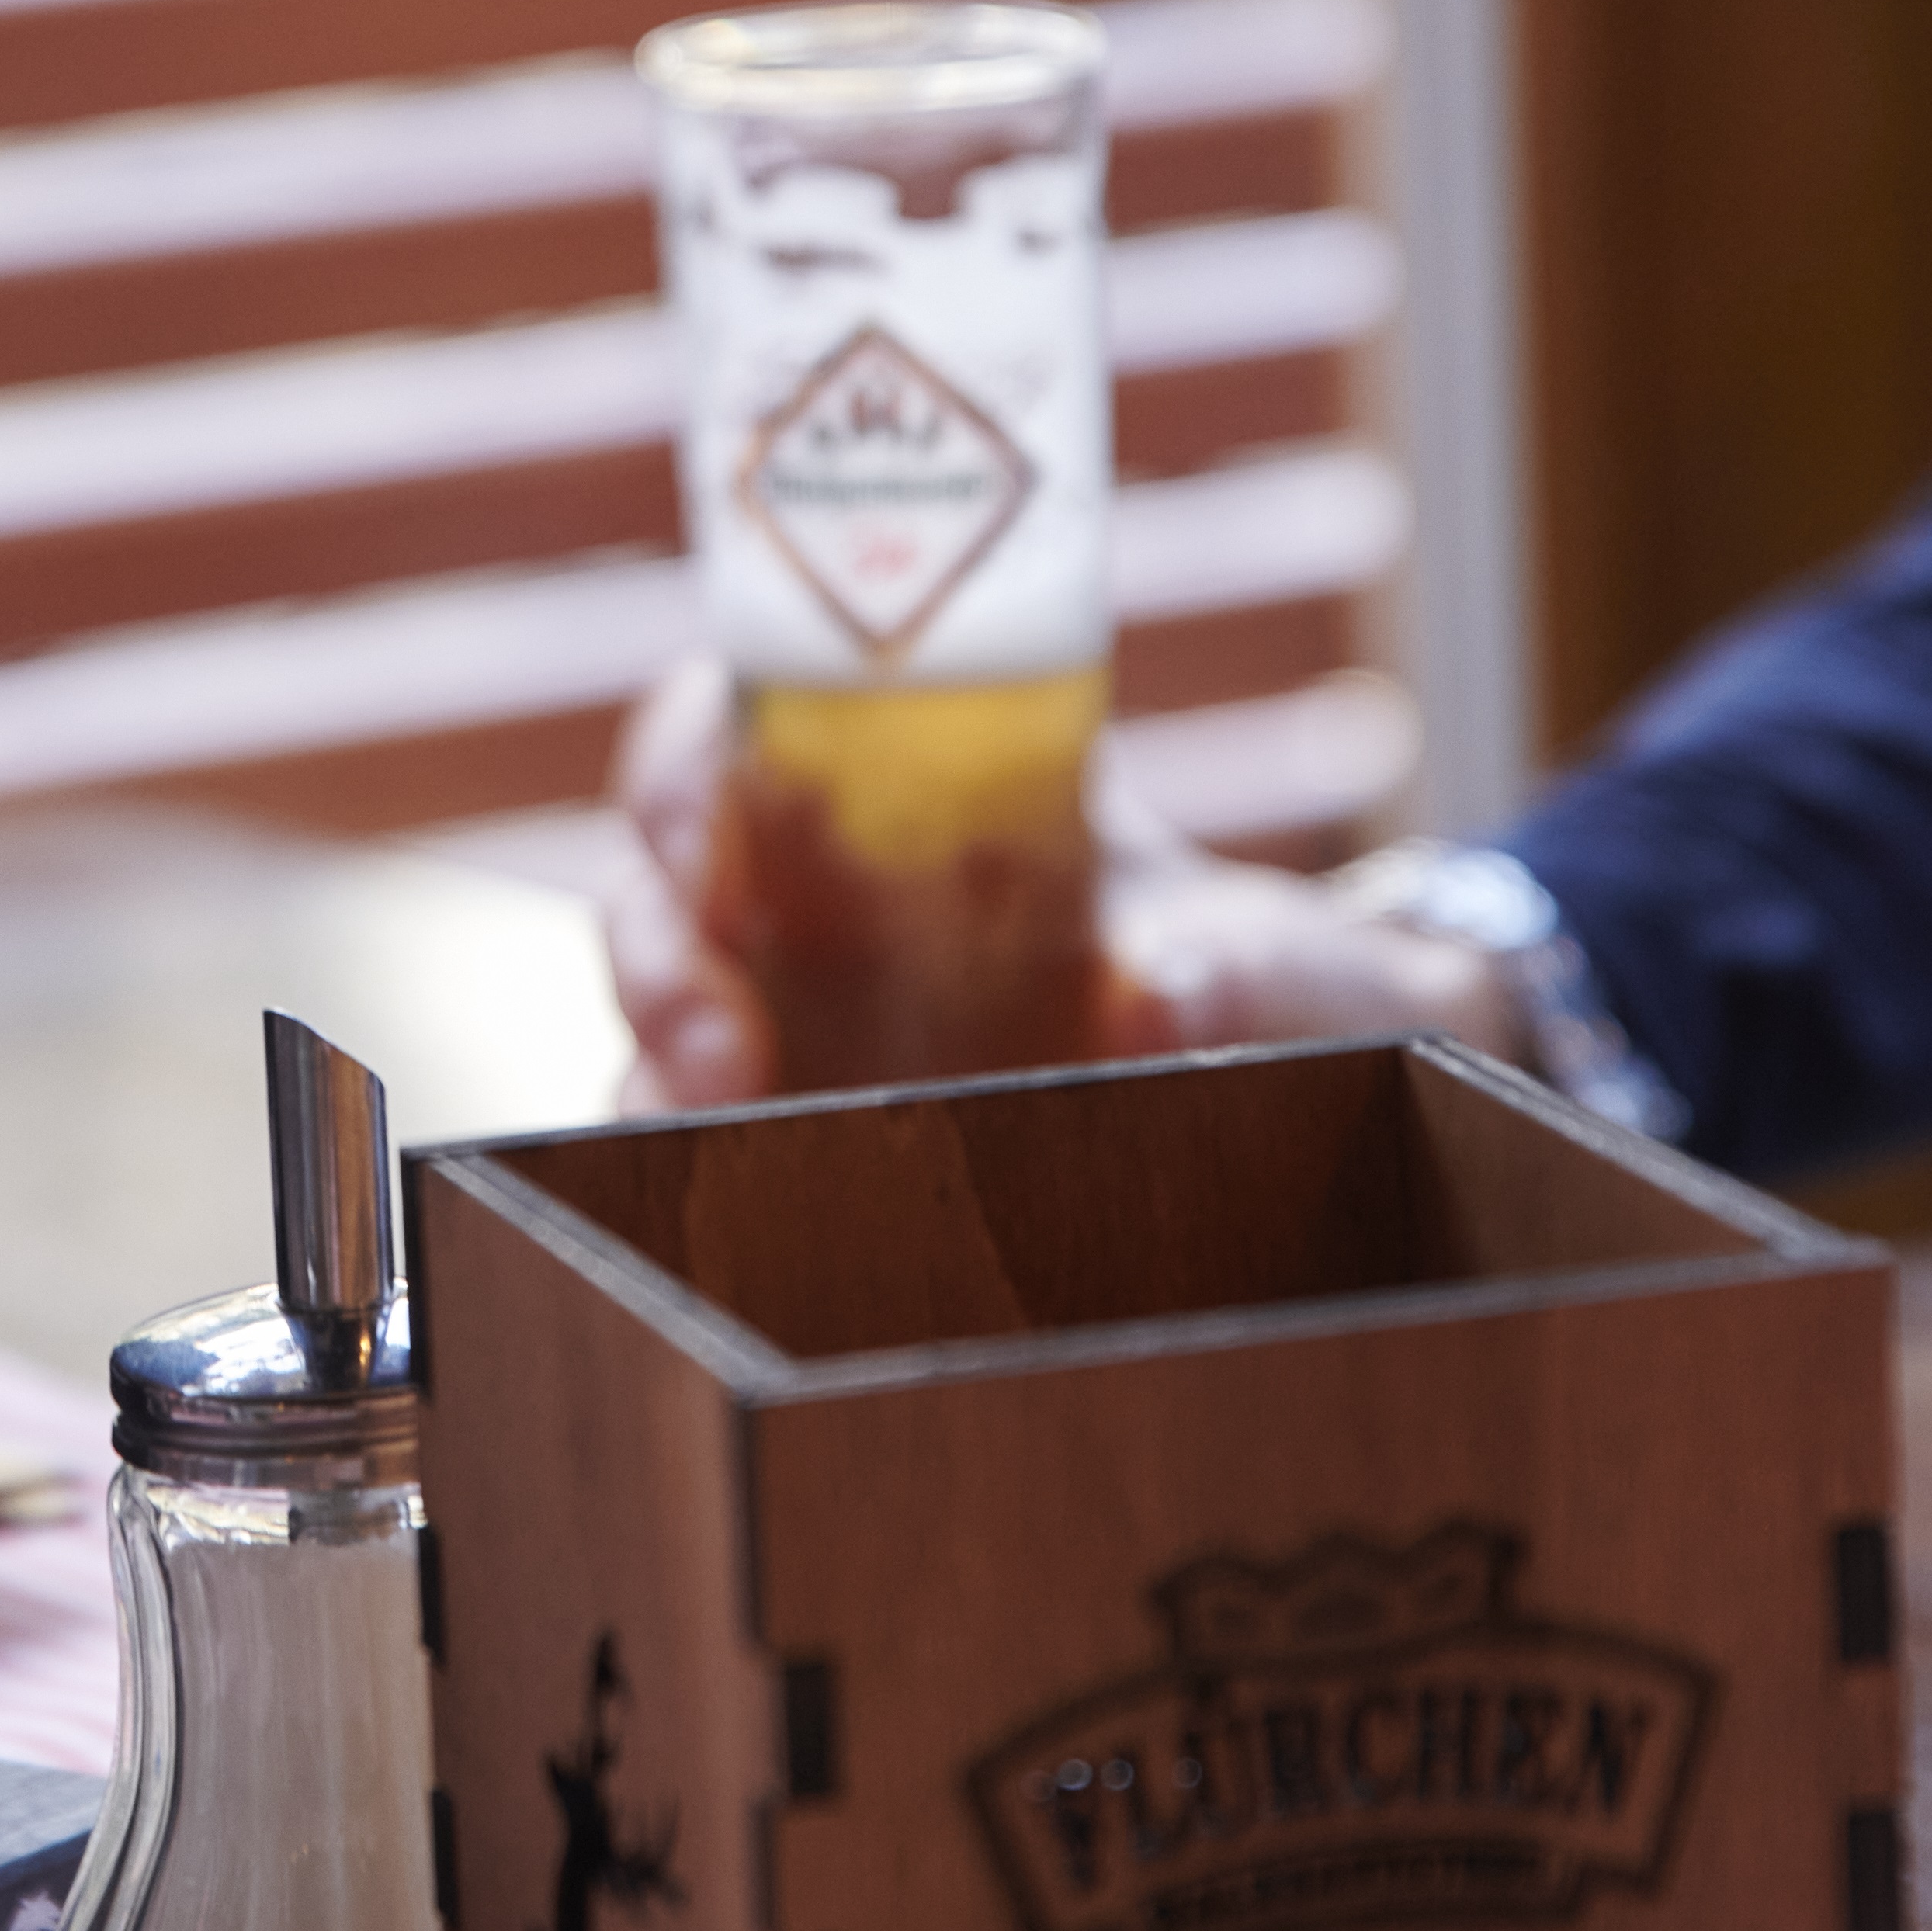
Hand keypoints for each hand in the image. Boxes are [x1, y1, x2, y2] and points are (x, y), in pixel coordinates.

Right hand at [605, 661, 1518, 1104]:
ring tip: (708, 1129)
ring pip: (656, 1012)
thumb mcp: (1272, 954)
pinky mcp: (797, 1127)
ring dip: (652, 1067)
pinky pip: (695, 1137)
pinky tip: (721, 1208)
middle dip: (656, 951)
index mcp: (902, 785)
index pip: (735, 723)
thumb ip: (1244, 962)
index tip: (706, 824)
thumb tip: (1166, 993)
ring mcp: (792, 1012)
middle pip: (662, 877)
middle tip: (714, 1044)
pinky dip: (681, 1164)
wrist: (1279, 1089)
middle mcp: (815, 888)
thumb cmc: (1252, 967)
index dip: (687, 761)